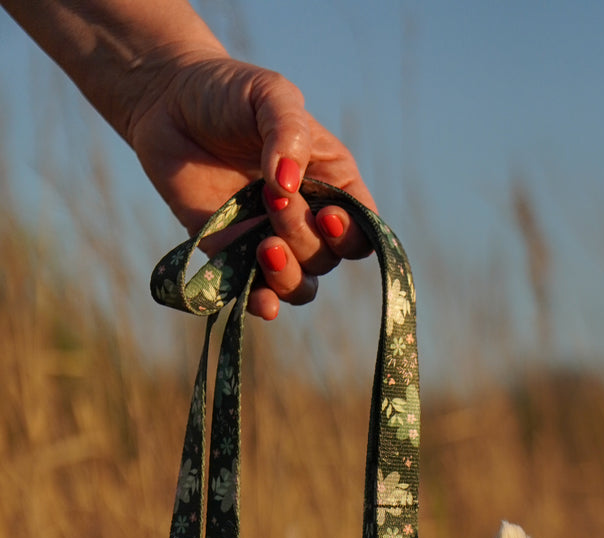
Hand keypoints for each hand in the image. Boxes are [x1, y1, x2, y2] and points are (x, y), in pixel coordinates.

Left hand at [127, 54, 376, 319]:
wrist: (167, 102)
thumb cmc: (228, 92)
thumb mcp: (269, 94)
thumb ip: (287, 131)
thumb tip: (287, 184)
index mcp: (331, 182)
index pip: (362, 228)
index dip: (351, 234)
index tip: (327, 216)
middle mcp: (308, 219)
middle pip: (329, 258)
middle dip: (305, 237)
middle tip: (272, 200)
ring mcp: (271, 241)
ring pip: (301, 286)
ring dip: (288, 277)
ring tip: (264, 247)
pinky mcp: (232, 257)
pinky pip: (257, 296)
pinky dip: (262, 304)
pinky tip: (261, 301)